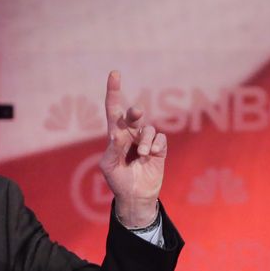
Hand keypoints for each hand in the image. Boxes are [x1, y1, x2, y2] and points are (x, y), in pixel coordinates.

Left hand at [98, 70, 166, 227]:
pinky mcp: (159, 149)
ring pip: (148, 129)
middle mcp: (130, 134)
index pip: (114, 109)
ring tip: (142, 156)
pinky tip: (150, 157)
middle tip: (136, 113)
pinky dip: (155, 147)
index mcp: (115, 135)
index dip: (114, 91)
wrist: (135, 197)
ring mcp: (146, 141)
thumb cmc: (117, 181)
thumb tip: (119, 133)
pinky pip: (160, 139)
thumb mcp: (109, 166)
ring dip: (145, 141)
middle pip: (133, 115)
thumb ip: (113, 149)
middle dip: (134, 112)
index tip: (115, 73)